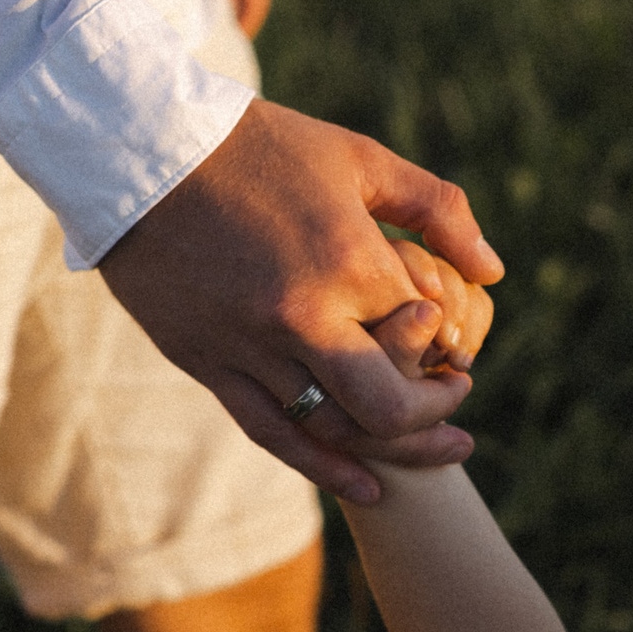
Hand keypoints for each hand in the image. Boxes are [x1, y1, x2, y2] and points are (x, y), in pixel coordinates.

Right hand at [99, 98, 505, 504]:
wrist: (139, 151)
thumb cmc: (258, 145)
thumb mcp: (358, 158)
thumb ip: (435, 209)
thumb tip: (493, 269)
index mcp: (344, 258)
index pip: (423, 332)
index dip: (449, 344)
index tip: (456, 342)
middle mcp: (301, 315)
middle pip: (385, 405)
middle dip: (432, 414)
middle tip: (454, 401)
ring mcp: (250, 347)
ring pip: (332, 430)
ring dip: (391, 451)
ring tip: (433, 450)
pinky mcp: (209, 364)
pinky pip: (273, 433)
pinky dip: (324, 468)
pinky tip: (365, 487)